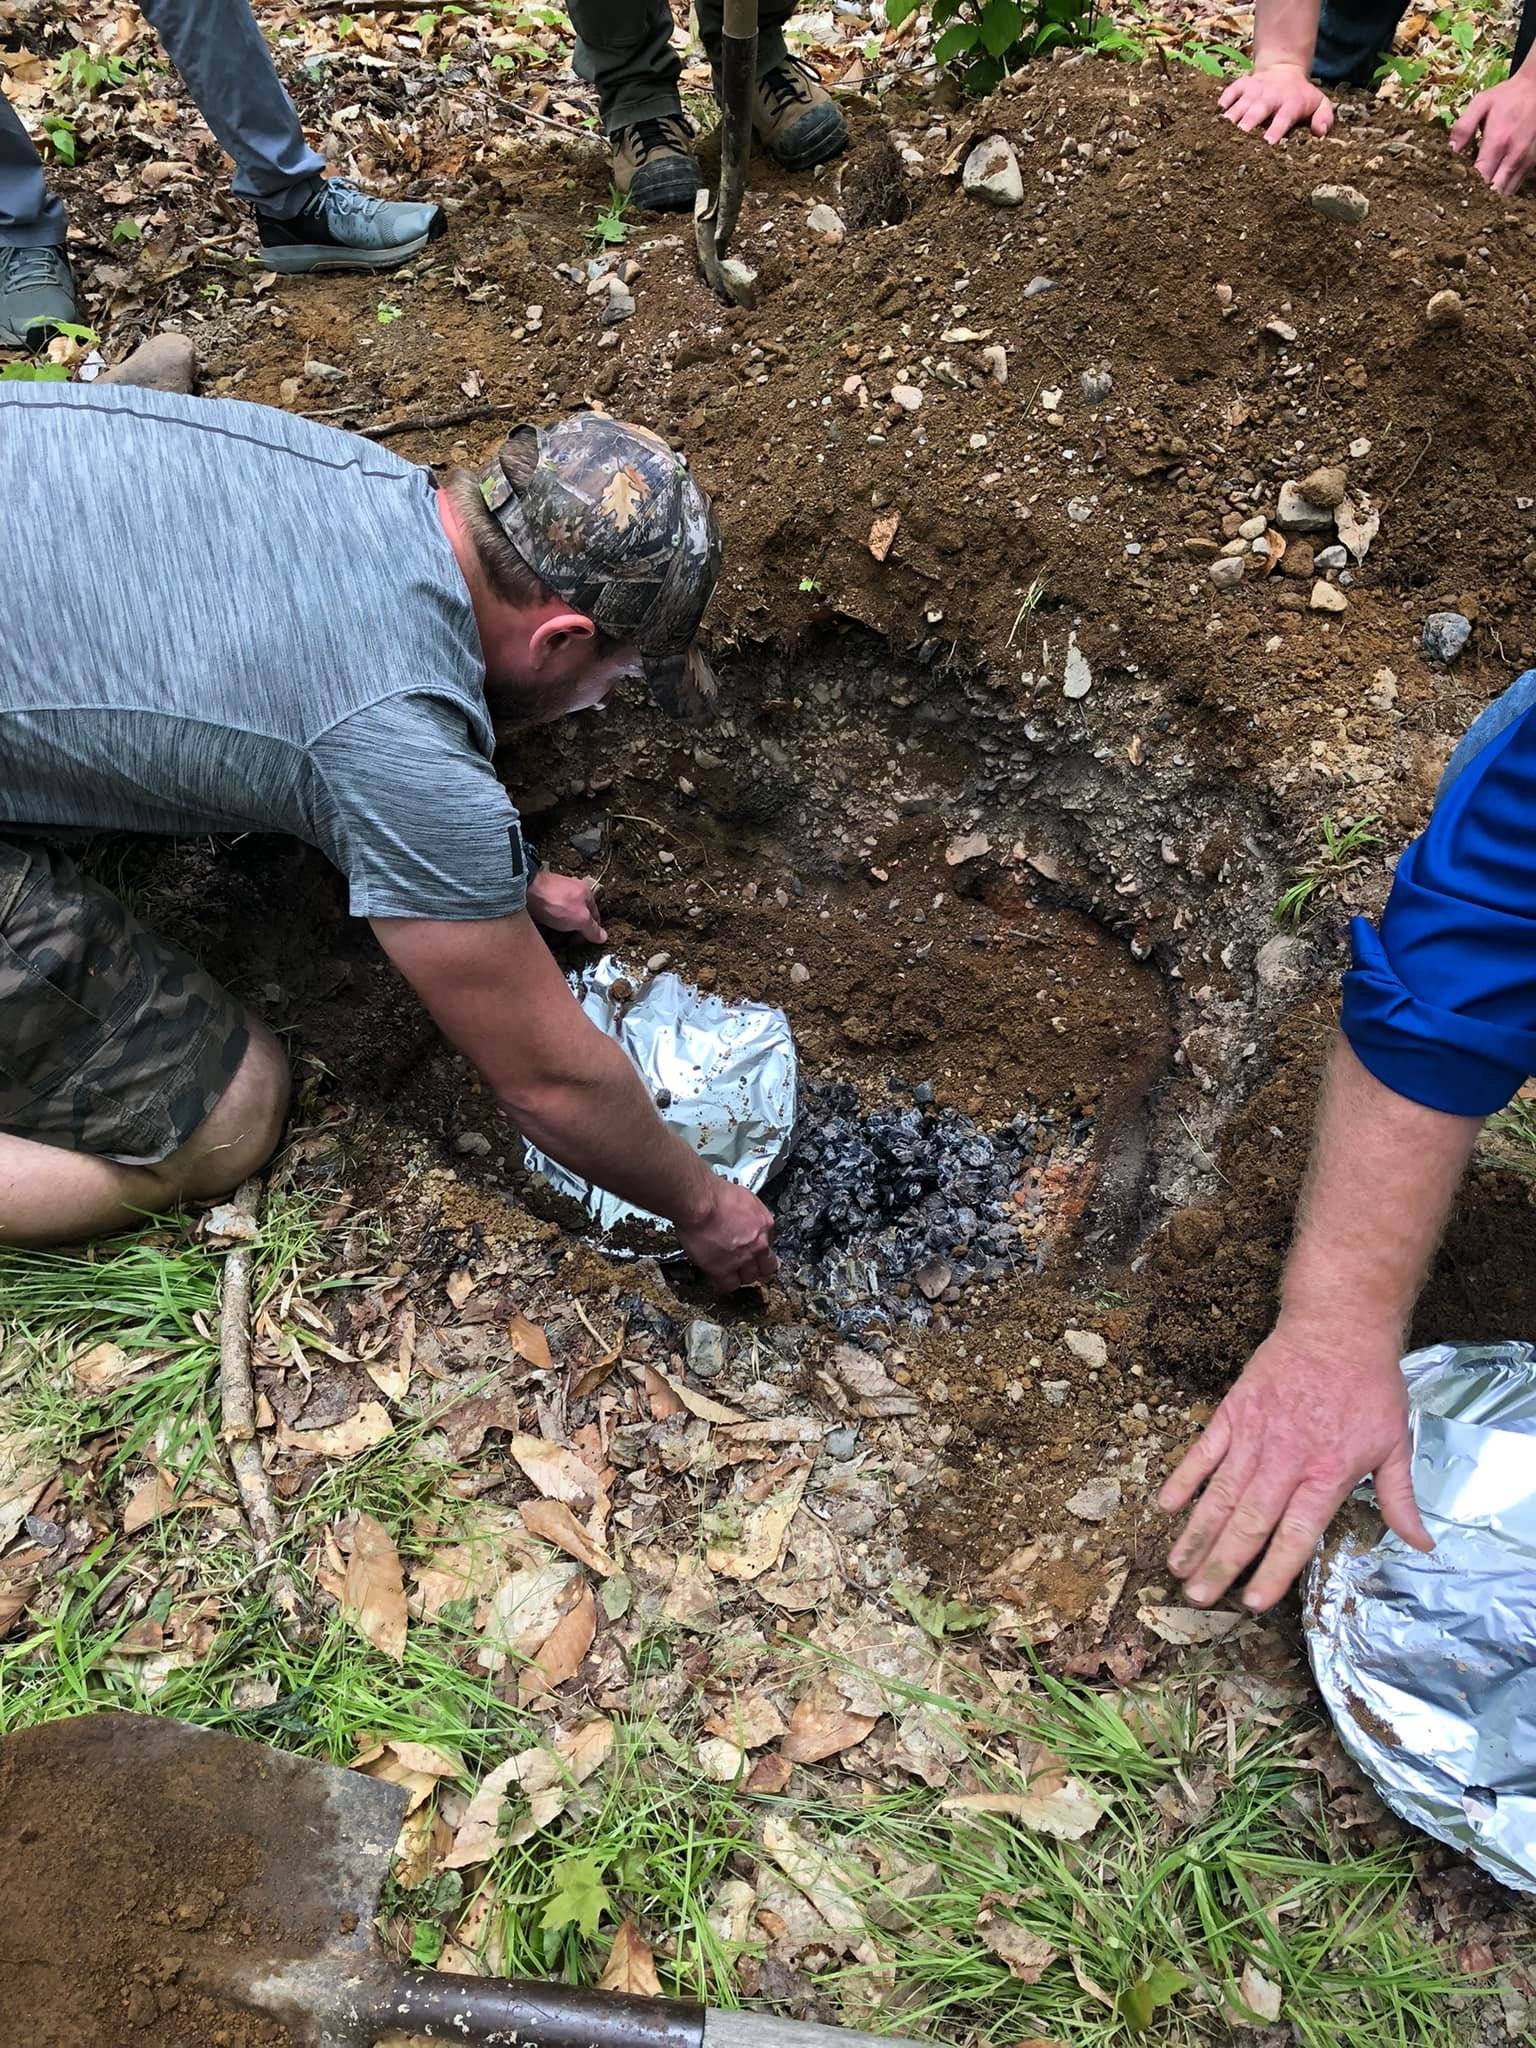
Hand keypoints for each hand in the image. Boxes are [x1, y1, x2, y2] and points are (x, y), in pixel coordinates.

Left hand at [527, 872, 605, 944]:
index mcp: (586, 893)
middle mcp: (571, 892)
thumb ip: (592, 929)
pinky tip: (542, 931)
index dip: (590, 933)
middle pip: (578, 918)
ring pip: (562, 918)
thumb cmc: (555, 902)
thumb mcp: (580, 919)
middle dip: (572, 933)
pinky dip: (547, 925)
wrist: (524, 890)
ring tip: (552, 939)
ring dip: (558, 931)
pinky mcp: (540, 899)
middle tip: (565, 943)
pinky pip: (548, 916)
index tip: (581, 944)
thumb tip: (603, 937)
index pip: (595, 917)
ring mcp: (555, 895)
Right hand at [675, 1176, 778, 1291]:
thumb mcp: (744, 1196)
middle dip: (758, 1267)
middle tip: (750, 1266)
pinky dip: (726, 1284)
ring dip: (742, 1276)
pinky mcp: (722, 1269)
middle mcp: (757, 1244)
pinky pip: (729, 1285)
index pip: (770, 1244)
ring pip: (749, 1278)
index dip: (760, 1248)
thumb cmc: (714, 1194)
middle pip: (766, 1266)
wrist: (699, 1201)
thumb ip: (749, 1212)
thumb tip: (744, 1217)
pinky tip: (720, 1278)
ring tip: (733, 1272)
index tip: (754, 1249)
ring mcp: (742, 1258)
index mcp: (764, 1224)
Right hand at [1159, 1319, 1432, 1610]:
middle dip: (1221, 1563)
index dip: (1273, 1571)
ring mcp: (1254, 1436)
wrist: (1338, 1327)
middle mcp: (1286, 1461)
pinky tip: (1166, 1508)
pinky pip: (1203, 1452)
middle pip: (1248, 1522)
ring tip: (1177, 1565)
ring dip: (1197, 1532)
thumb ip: (1400, 1500)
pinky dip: (1184, 1480)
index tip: (1253, 1602)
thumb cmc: (1370, 1387)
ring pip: (1220, 1494)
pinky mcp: (1233, 1412)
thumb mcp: (1396, 1444)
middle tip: (1197, 1597)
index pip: (1294, 1534)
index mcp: (1327, 1474)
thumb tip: (1422, 1544)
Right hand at [1219, 65, 1334, 143]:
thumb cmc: (1300, 95)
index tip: (1267, 143)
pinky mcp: (1241, 85)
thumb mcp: (1319, 103)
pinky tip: (1217, 116)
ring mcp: (1254, 91)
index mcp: (1290, 104)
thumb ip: (1325, 117)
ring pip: (1239, 107)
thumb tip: (1321, 133)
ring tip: (1220, 136)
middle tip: (1238, 142)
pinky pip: (1229, 93)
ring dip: (1230, 121)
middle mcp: (1271, 97)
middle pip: (1256, 113)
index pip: (1283, 118)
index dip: (1276, 130)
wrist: (1284, 69)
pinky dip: (1223, 103)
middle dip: (1246, 127)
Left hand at [1451, 73, 1535, 194]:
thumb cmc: (1508, 96)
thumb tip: (1450, 151)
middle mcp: (1514, 156)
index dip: (1467, 188)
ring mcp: (1526, 161)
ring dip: (1492, 197)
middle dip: (1479, 197)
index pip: (1480, 178)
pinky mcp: (1533, 162)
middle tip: (1464, 196)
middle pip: (1495, 192)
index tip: (1455, 189)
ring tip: (1477, 193)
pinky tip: (1493, 184)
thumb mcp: (1481, 103)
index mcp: (1498, 141)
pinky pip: (1516, 185)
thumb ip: (1463, 127)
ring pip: (1507, 192)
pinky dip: (1504, 189)